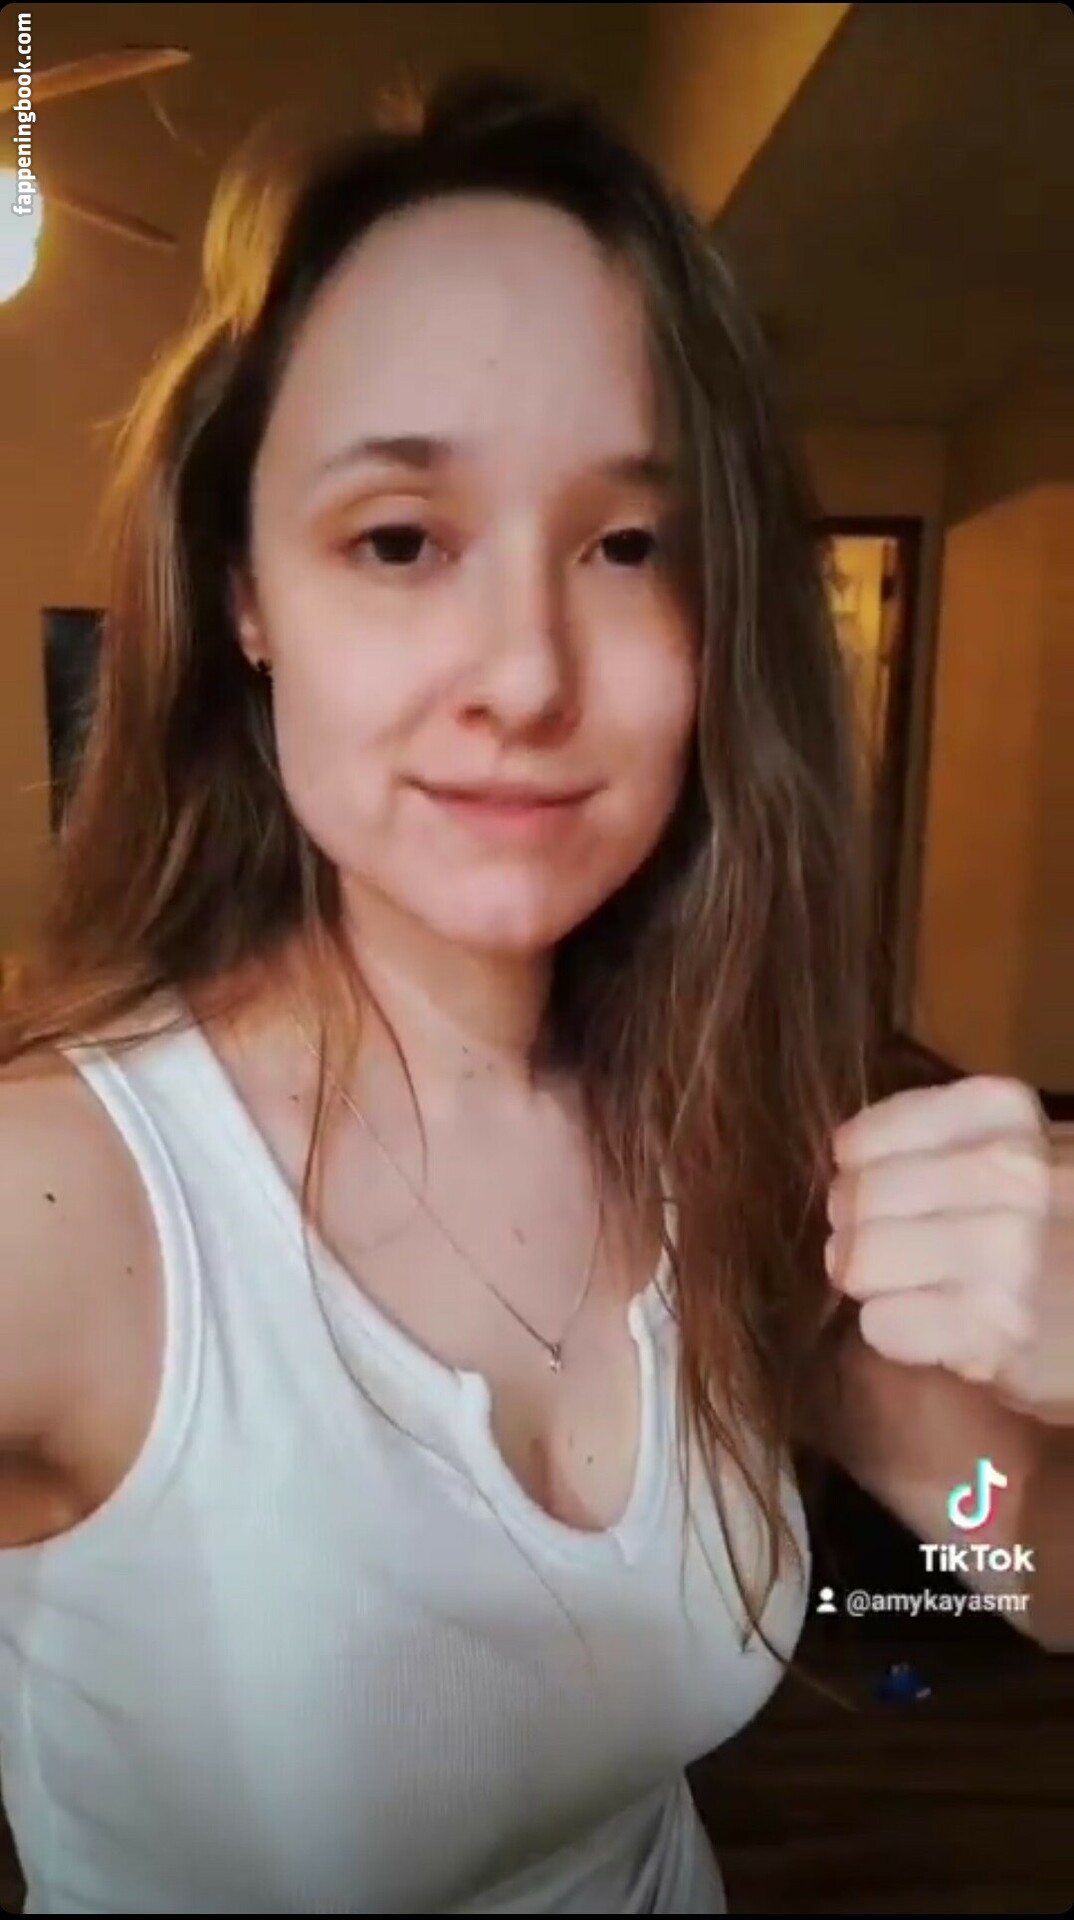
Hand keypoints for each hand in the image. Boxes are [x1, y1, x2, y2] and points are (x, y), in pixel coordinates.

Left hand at [826, 1077, 1073, 1420]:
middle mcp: (1004, 1176)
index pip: (869, 1134)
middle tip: (872, 1247)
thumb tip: (845, 1153)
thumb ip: (954, 1139)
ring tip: (905, 1287)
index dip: (856, 1167)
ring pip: (859, 1262)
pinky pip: (884, 1325)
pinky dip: (896, 1330)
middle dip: (852, 1229)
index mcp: (1006, 1115)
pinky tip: (935, 1327)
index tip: (865, 1180)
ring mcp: (1001, 1256)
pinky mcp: (995, 1334)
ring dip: (870, 1282)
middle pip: (856, 1200)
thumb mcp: (1038, 1149)